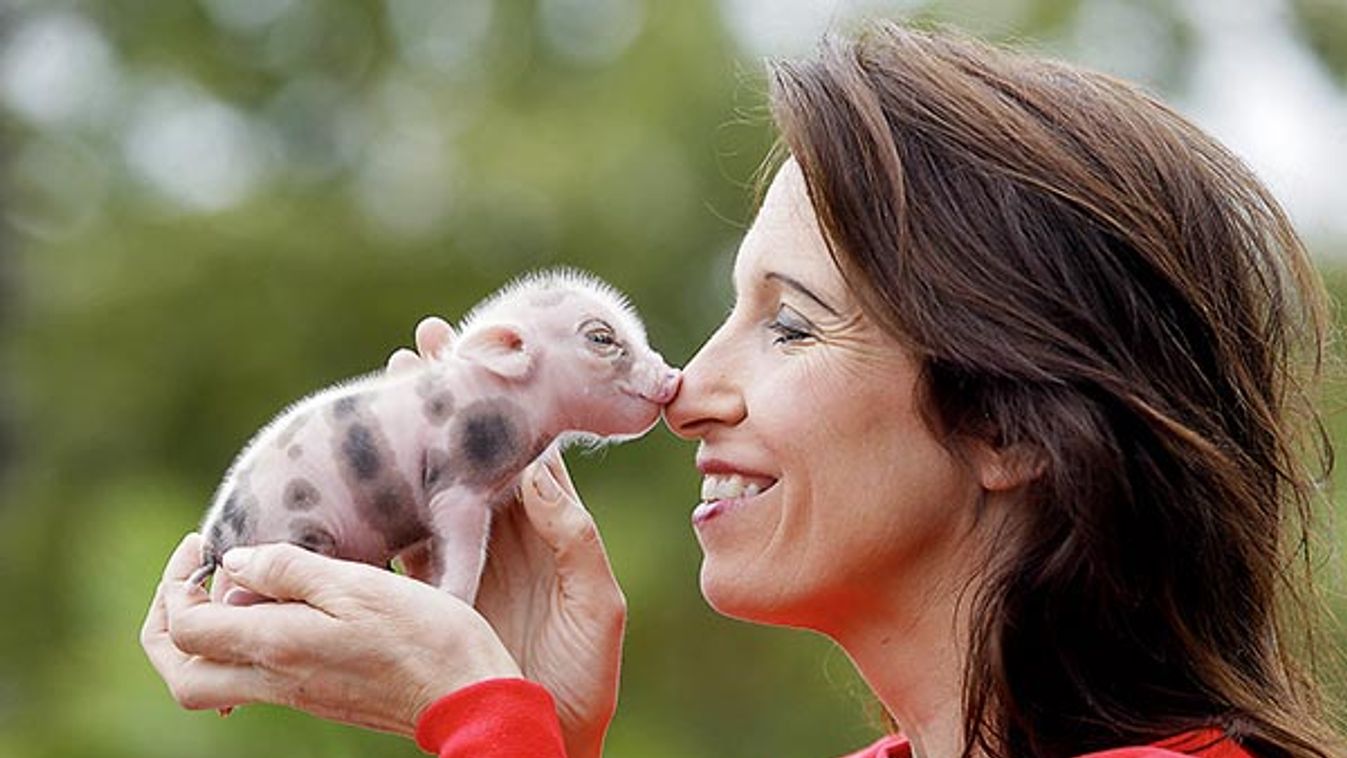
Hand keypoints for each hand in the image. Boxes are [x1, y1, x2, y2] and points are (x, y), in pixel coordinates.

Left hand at [141, 534, 520, 735]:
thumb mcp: (359, 584)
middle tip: (188, 581)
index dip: (177, 585)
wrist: (468, 695)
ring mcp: (296, 695)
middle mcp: (275, 679)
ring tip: (230, 588)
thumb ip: (290, 570)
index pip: (184, 629)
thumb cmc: (425, 635)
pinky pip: (252, 681)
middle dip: (167, 627)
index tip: (203, 548)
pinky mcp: (319, 698)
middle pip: (180, 676)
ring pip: (211, 684)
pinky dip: (242, 646)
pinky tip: (278, 609)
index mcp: (277, 645)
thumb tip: (233, 562)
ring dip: (201, 639)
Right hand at [392, 315, 626, 757]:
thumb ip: (571, 535)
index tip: (470, 348)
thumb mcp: (596, 602)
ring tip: (381, 394)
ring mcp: (466, 560)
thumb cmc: (587, 673)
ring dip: (409, 443)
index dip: (500, 398)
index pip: (524, 446)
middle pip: (472, 452)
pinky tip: (354, 477)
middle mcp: (505, 534)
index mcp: (549, 526)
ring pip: (431, 488)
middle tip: (414, 348)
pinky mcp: (434, 593)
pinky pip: (400, 544)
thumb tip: (536, 467)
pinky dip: (378, 510)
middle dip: (446, 400)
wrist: (543, 732)